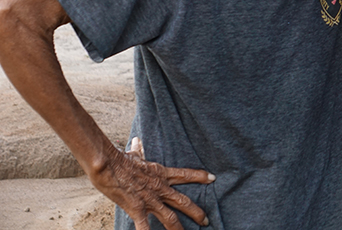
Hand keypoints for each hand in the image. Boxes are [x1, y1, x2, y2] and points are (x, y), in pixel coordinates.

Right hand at [89, 137, 214, 229]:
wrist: (109, 165)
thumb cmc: (121, 160)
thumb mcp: (134, 155)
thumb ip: (139, 150)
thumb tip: (137, 140)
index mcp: (161, 174)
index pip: (185, 174)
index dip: (200, 176)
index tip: (213, 178)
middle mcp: (159, 188)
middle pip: (182, 201)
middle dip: (196, 212)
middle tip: (206, 220)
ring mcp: (149, 200)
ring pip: (169, 217)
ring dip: (178, 229)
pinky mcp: (137, 209)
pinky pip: (144, 226)